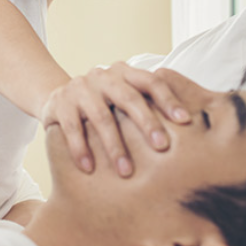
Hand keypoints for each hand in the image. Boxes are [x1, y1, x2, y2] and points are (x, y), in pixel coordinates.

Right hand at [40, 63, 191, 176]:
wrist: (56, 97)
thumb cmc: (102, 103)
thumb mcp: (123, 97)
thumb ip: (147, 105)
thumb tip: (189, 127)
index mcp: (124, 73)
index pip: (151, 81)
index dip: (168, 100)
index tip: (185, 121)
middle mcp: (103, 77)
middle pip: (129, 98)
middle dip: (147, 123)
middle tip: (162, 148)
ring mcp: (80, 89)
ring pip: (101, 117)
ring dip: (114, 146)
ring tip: (126, 172)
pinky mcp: (60, 104)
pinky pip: (72, 128)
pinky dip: (80, 148)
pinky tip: (89, 167)